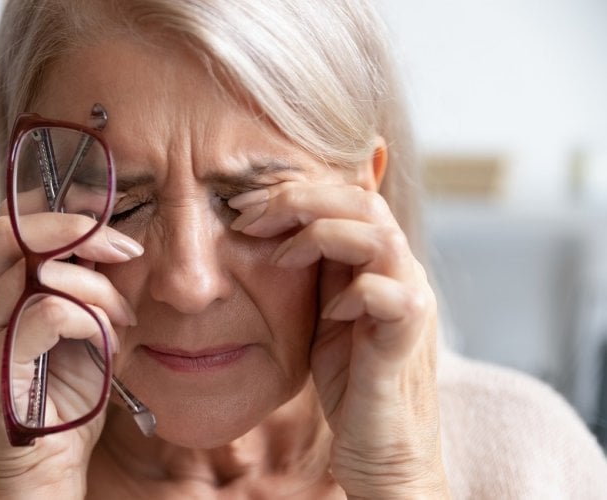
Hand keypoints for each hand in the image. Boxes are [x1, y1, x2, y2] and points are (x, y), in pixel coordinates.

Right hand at [0, 202, 141, 497]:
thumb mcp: (74, 324)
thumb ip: (75, 280)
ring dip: (97, 289)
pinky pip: (50, 311)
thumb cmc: (64, 398)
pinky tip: (107, 342)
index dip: (61, 214)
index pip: (9, 225)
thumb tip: (102, 231)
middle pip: (12, 232)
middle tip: (125, 251)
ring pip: (39, 271)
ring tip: (121, 319)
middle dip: (80, 233)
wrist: (48, 471)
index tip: (109, 226)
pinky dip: (91, 318)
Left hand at [229, 182, 448, 497]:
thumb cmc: (350, 379)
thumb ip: (315, 269)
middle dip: (298, 200)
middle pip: (363, 201)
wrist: (381, 446)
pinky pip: (390, 296)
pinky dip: (355, 293)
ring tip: (279, 257)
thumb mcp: (323, 311)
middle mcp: (402, 271)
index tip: (243, 205)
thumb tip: (272, 227)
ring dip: (320, 236)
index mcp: (380, 261)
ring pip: (378, 236)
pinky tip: (328, 312)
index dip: (295, 192)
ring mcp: (411, 302)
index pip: (347, 197)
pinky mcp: (407, 339)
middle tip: (248, 217)